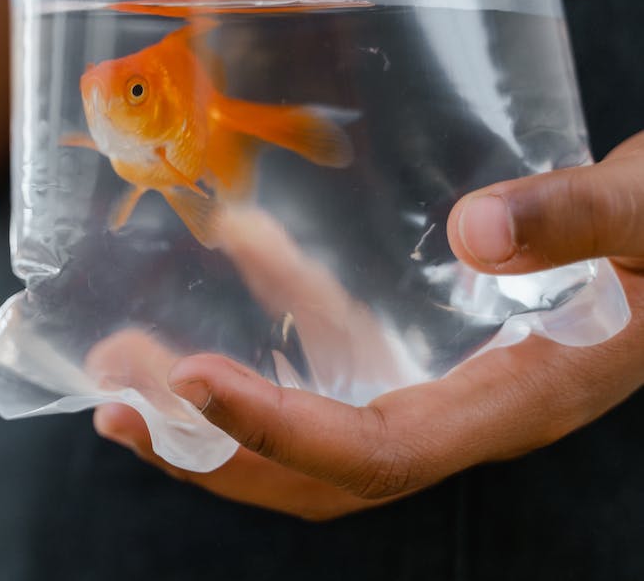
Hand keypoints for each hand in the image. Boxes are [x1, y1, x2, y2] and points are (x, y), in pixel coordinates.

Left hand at [94, 132, 643, 519]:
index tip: (193, 384)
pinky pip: (338, 352)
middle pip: (319, 474)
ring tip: (124, 373)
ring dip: (215, 411)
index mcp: (516, 403)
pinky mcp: (429, 344)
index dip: (280, 431)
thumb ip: (579, 223)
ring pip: (312, 428)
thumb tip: (477, 230)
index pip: (376, 454)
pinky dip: (274, 324)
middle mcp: (466, 413)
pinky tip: (228, 260)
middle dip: (214, 454)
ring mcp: (442, 384)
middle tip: (117, 409)